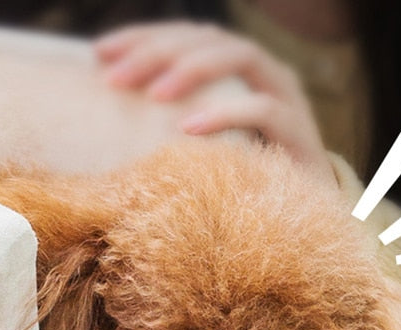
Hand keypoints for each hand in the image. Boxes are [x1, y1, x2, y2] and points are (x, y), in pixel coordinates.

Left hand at [95, 21, 334, 184]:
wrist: (301, 221)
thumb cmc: (241, 187)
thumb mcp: (199, 150)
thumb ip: (169, 128)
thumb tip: (109, 122)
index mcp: (236, 71)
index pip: (187, 36)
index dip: (143, 37)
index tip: (99, 53)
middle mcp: (263, 73)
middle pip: (209, 38)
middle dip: (158, 51)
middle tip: (114, 78)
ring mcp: (286, 97)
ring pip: (242, 56)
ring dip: (193, 69)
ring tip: (153, 95)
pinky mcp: (300, 132)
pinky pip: (264, 110)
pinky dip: (225, 114)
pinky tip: (188, 129)